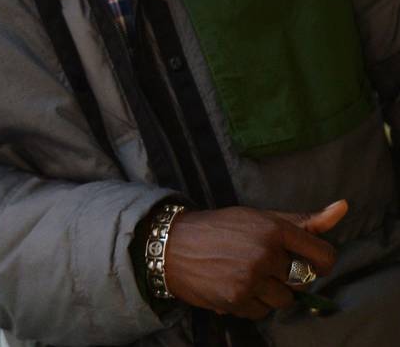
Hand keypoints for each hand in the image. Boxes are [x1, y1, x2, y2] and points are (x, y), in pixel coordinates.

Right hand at [164, 199, 347, 319]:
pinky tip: (235, 284)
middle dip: (287, 275)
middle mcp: (265, 252)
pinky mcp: (238, 299)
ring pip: (283, 300)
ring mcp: (251, 278)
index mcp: (273, 227)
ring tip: (246, 273)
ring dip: (270, 292)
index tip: (308, 261)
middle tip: (262, 262)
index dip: (320, 262)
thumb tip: (343, 207)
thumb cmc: (221, 227)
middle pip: (302, 281)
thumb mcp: (260, 217)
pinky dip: (252, 303)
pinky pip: (262, 312)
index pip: (323, 257)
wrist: (174, 244)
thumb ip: (303, 220)